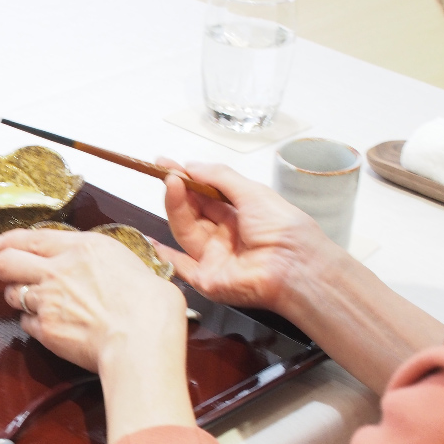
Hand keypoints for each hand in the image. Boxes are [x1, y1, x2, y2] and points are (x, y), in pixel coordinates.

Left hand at [0, 229, 193, 440]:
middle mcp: (57, 271)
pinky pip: (25, 324)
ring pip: (11, 294)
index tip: (3, 244)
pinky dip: (32, 324)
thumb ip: (101, 259)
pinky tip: (48, 324)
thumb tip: (99, 263)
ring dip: (19, 296)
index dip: (11, 241)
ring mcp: (47, 301)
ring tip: (34, 300)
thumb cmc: (149, 303)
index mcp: (81, 247)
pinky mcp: (45, 330)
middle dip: (3, 265)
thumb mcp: (129, 262)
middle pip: (4, 262)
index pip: (31, 237)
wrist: (142, 339)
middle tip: (10, 271)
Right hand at [154, 160, 337, 315]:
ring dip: (176, 208)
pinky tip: (149, 240)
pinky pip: (180, 267)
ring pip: (187, 230)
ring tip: (171, 184)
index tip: (165, 164)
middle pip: (193, 211)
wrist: (294, 267)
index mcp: (239, 215)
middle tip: (167, 173)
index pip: (206, 195)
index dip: (187, 179)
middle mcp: (225, 235)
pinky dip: (164, 256)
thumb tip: (191, 165)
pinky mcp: (206, 279)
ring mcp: (214, 258)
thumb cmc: (281, 227)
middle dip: (180, 190)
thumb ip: (221, 177)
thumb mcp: (253, 192)